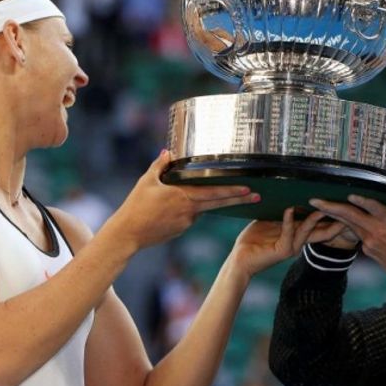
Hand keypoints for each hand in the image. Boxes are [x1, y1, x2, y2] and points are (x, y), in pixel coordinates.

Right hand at [115, 150, 259, 248]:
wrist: (128, 234)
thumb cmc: (135, 206)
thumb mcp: (147, 181)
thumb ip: (160, 165)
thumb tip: (168, 151)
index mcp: (183, 196)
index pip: (214, 193)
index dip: (233, 191)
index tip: (249, 189)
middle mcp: (189, 211)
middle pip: (219, 204)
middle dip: (239, 200)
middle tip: (257, 197)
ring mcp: (186, 223)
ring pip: (199, 209)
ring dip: (197, 203)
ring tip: (168, 202)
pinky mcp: (180, 231)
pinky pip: (188, 218)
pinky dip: (185, 211)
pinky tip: (165, 211)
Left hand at [229, 208, 337, 277]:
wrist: (240, 259)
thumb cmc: (253, 241)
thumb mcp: (269, 222)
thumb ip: (280, 212)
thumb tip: (288, 195)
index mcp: (295, 235)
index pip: (317, 226)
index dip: (329, 218)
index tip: (340, 206)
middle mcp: (296, 242)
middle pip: (320, 232)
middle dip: (333, 222)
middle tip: (345, 210)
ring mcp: (290, 247)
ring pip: (307, 231)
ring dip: (314, 219)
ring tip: (323, 207)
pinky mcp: (281, 250)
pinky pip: (287, 233)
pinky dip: (289, 221)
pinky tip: (290, 209)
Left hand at [308, 189, 385, 288]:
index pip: (374, 208)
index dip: (361, 200)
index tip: (348, 193)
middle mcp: (377, 231)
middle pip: (350, 217)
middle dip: (330, 208)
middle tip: (313, 200)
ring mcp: (370, 242)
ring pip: (349, 224)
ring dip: (333, 214)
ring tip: (317, 205)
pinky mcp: (367, 249)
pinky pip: (356, 233)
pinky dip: (346, 225)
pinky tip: (337, 217)